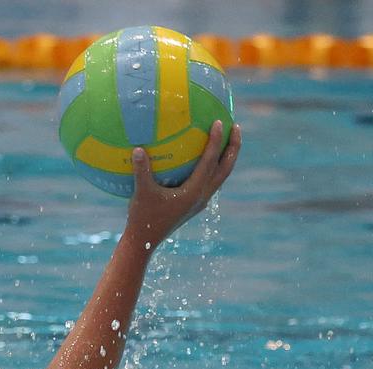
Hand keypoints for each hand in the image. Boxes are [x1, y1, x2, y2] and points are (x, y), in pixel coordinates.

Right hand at [126, 120, 241, 242]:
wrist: (145, 242)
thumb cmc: (143, 218)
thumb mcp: (141, 193)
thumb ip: (141, 171)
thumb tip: (138, 148)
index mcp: (194, 192)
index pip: (210, 162)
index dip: (216, 141)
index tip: (218, 122)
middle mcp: (202, 196)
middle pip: (226, 168)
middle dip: (233, 147)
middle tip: (235, 126)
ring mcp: (200, 201)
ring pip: (221, 176)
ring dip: (226, 157)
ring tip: (227, 139)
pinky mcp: (194, 204)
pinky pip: (210, 181)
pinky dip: (213, 166)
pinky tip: (204, 158)